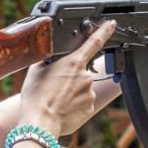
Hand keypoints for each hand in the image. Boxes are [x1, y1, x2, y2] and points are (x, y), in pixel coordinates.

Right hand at [17, 19, 117, 136]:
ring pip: (82, 89)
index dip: (104, 31)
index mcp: (73, 62)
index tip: (112, 25)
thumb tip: (51, 57)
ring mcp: (89, 93)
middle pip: (80, 72)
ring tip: (56, 100)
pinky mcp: (90, 108)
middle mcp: (85, 76)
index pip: (94, 42)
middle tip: (54, 87)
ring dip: (71, 92)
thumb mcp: (36, 70)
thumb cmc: (36, 96)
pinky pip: (83, 103)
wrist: (40, 122)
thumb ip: (48, 59)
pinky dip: (74, 105)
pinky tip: (62, 109)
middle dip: (70, 77)